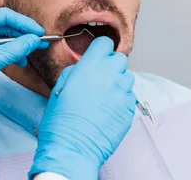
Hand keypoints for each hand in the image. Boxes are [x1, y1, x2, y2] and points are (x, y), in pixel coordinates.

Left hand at [0, 8, 47, 107]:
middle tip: (37, 43)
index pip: (3, 16)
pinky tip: (15, 59)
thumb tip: (33, 40)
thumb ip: (14, 49)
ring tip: (26, 56)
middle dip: (20, 35)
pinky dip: (4, 52)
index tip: (38, 32)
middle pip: (1, 25)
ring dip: (14, 45)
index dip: (23, 23)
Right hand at [29, 37, 135, 179]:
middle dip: (110, 65)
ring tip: (104, 95)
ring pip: (127, 77)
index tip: (98, 55)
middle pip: (119, 58)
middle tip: (100, 77)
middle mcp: (110, 75)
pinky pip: (129, 96)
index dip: (100, 49)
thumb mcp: (60, 87)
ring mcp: (122, 92)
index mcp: (90, 66)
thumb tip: (84, 68)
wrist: (73, 148)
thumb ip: (76, 71)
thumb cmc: (61, 121)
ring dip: (117, 81)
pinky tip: (108, 108)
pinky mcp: (129, 108)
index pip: (105, 43)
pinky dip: (121, 98)